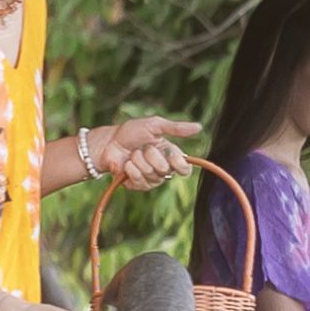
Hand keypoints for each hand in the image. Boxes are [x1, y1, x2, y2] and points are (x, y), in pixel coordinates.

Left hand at [80, 114, 201, 190]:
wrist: (109, 142)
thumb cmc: (131, 132)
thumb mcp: (155, 125)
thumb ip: (176, 128)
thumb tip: (199, 127)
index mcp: (170, 156)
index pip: (184, 169)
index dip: (179, 165)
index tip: (171, 156)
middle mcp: (162, 169)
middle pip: (165, 170)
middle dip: (151, 156)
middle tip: (143, 148)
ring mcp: (150, 179)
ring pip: (151, 175)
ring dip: (139, 161)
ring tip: (132, 154)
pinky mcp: (137, 185)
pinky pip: (140, 181)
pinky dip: (131, 170)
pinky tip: (127, 165)